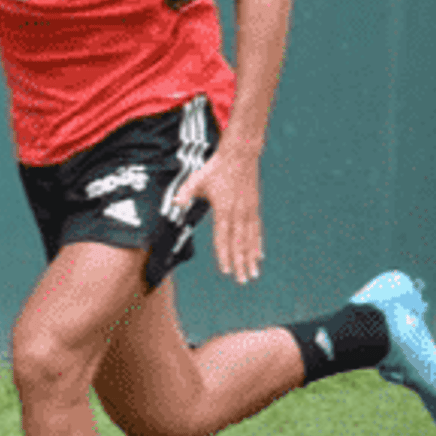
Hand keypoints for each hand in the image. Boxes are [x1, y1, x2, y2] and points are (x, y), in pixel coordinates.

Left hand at [174, 149, 263, 283]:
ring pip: (250, 239)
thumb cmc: (216, 168)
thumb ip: (186, 192)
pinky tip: (260, 255)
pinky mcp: (254, 207)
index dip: (224, 254)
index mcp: (224, 209)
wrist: (240, 155)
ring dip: (251, 257)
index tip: (226, 270)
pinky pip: (256, 230)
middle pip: (239, 243)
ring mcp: (249, 211)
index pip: (223, 237)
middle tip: (243, 280)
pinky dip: (257, 244)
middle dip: (240, 263)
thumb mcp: (197, 179)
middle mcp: (239, 213)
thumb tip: (175, 202)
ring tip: (253, 273)